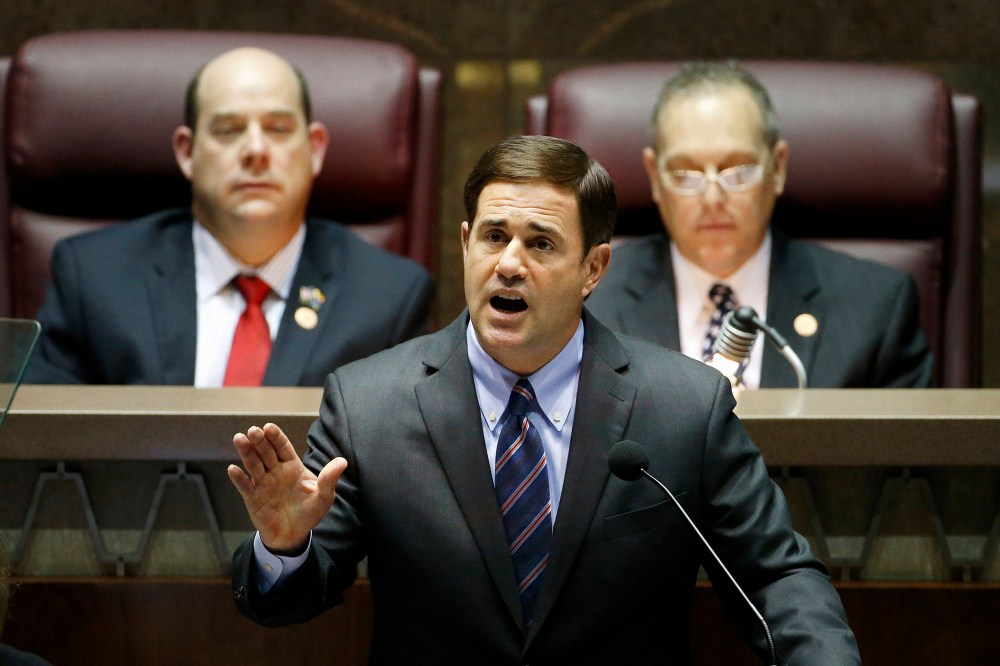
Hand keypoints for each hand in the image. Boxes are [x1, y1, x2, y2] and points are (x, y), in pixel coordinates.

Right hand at [227, 422, 346, 552]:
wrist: (294, 535)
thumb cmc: (309, 512)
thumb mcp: (323, 496)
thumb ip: (329, 479)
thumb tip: (343, 461)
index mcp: (292, 466)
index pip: (283, 447)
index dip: (276, 437)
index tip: (269, 427)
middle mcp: (275, 471)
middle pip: (266, 452)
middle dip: (260, 441)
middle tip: (253, 431)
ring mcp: (262, 484)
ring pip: (253, 465)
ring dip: (246, 452)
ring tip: (239, 439)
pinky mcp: (253, 498)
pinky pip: (244, 486)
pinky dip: (239, 478)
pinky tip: (233, 469)